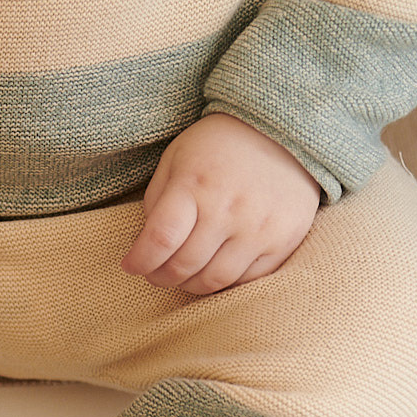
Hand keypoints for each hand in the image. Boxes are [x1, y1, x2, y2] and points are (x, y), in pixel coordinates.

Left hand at [121, 112, 320, 295]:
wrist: (284, 132)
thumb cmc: (217, 148)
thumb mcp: (175, 160)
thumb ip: (156, 204)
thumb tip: (146, 249)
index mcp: (195, 184)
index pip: (160, 240)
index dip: (139, 261)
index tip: (131, 265)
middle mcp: (230, 208)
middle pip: (183, 266)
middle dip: (159, 276)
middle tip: (154, 272)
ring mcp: (261, 227)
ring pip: (213, 281)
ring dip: (190, 284)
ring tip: (184, 272)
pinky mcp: (285, 240)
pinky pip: (246, 280)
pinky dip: (224, 280)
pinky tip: (215, 265)